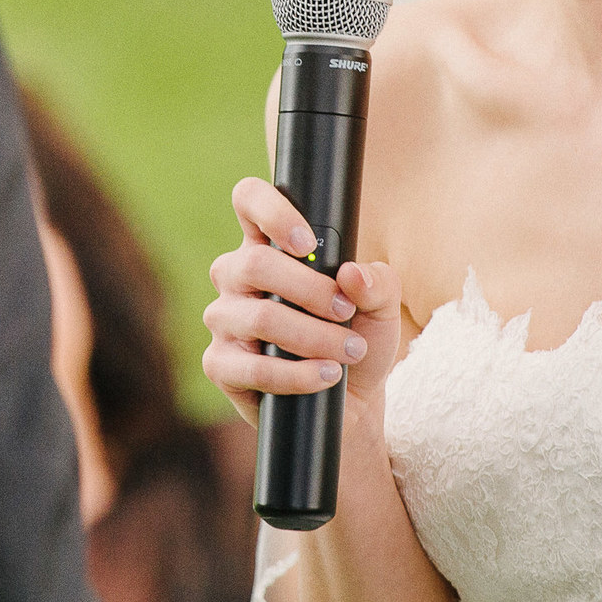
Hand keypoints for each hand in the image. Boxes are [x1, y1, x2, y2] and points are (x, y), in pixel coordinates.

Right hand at [201, 177, 405, 425]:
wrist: (350, 400)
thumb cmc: (358, 339)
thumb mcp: (381, 306)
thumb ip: (377, 282)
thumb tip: (350, 275)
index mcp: (267, 246)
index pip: (249, 201)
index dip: (270, 209)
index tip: (306, 241)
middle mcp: (236, 277)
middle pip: (254, 263)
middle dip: (310, 289)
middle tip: (345, 310)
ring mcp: (224, 320)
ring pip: (258, 318)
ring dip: (313, 337)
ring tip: (350, 351)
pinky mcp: (220, 365)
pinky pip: (253, 368)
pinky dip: (298, 375)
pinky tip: (327, 375)